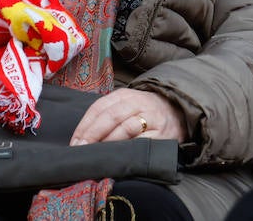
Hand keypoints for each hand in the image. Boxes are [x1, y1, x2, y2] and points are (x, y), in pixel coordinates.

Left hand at [70, 89, 185, 145]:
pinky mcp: (162, 133)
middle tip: (81, 149)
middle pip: (111, 116)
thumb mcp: (126, 106)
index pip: (99, 107)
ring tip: (98, 153)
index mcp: (125, 95)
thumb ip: (106, 116)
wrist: (178, 113)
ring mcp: (151, 117)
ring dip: (108, 142)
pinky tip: (118, 156)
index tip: (74, 143)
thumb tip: (81, 138)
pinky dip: (128, 149)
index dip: (84, 126)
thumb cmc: (145, 113)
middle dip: (93, 134)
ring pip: (126, 127)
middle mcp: (139, 102)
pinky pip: (142, 141)